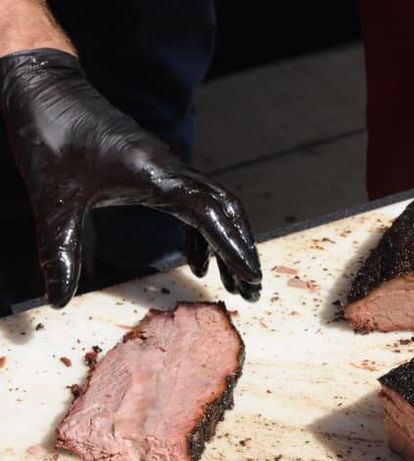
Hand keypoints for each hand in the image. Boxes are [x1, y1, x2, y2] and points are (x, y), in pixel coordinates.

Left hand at [0, 48, 261, 306]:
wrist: (46, 90)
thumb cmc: (50, 138)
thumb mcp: (53, 203)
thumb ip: (61, 253)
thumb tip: (58, 302)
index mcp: (158, 178)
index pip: (213, 216)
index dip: (234, 249)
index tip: (251, 279)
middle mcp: (173, 172)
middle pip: (227, 212)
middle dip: (242, 251)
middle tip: (252, 291)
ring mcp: (169, 169)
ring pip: (216, 208)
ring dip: (228, 244)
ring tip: (232, 284)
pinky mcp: (160, 170)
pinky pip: (196, 205)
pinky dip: (204, 236)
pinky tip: (197, 263)